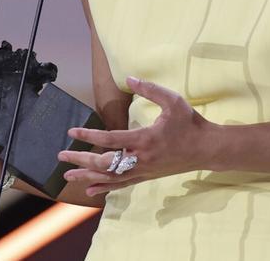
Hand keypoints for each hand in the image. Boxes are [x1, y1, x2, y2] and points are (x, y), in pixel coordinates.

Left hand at [60, 77, 216, 196]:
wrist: (207, 149)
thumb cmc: (190, 123)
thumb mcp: (173, 100)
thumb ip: (150, 89)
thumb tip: (130, 78)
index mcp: (145, 139)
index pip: (110, 139)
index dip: (89, 135)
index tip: (72, 131)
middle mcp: (140, 158)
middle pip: (104, 162)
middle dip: (80, 158)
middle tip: (61, 155)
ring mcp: (143, 170)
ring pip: (110, 177)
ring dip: (87, 176)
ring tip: (67, 175)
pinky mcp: (146, 176)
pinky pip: (122, 185)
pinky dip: (104, 188)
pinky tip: (90, 191)